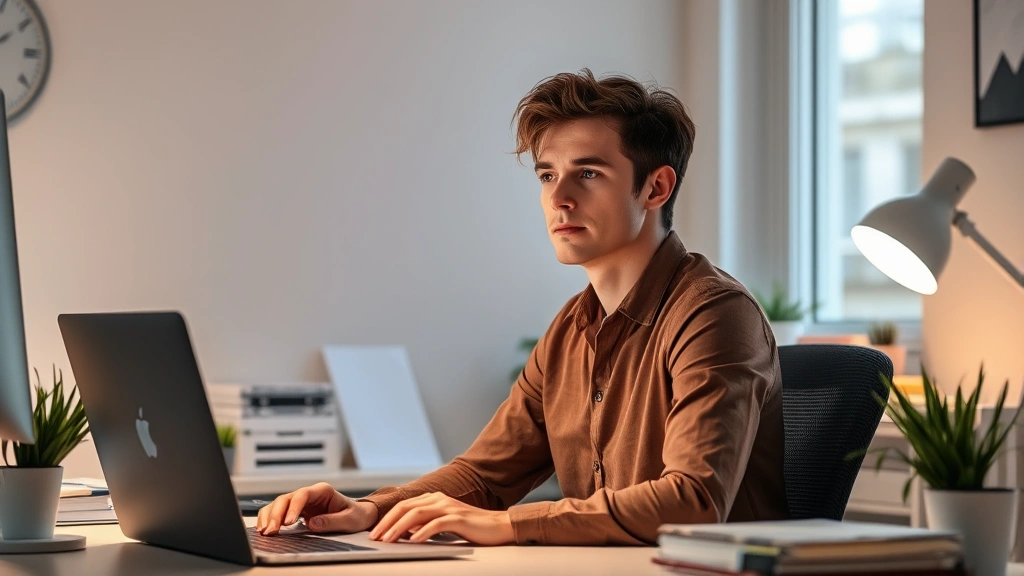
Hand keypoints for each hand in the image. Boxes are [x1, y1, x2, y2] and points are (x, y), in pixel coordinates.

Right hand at [255, 482, 377, 535]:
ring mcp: (301, 502)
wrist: (358, 515)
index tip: (288, 522)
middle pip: (287, 498)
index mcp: (323, 490)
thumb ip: (332, 521)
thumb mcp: (350, 519)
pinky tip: (264, 528)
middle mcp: (310, 494)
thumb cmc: (356, 514)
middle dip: (277, 514)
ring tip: (265, 532)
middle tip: (272, 530)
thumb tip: (312, 523)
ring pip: (279, 504)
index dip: (293, 508)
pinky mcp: (296, 511)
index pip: (303, 494)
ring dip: (270, 517)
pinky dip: (269, 519)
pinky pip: (279, 512)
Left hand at [369, 492, 513, 545]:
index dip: (387, 518)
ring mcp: (449, 507)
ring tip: (389, 540)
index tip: (376, 532)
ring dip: (399, 528)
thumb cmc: (472, 527)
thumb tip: (405, 532)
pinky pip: (436, 524)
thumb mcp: (444, 523)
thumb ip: (426, 523)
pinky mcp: (458, 518)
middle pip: (406, 508)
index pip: (404, 506)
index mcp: (434, 498)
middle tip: (376, 537)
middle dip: (388, 523)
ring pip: (417, 514)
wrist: (498, 526)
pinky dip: (422, 533)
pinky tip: (414, 542)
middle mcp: (439, 499)